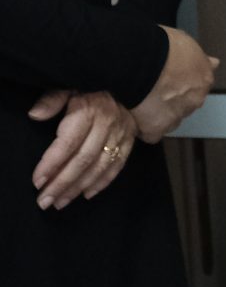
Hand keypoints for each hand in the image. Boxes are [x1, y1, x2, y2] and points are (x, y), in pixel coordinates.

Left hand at [30, 90, 140, 208]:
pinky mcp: (130, 142)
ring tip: (60, 202)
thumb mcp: (68, 86)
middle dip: (62, 183)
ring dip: (79, 187)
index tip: (37, 181)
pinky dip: (103, 182)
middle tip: (45, 201)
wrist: (128, 84)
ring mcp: (120, 135)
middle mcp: (106, 125)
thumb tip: (35, 114)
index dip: (52, 163)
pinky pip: (117, 166)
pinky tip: (86, 194)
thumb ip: (52, 100)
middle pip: (83, 160)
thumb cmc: (89, 88)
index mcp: (89, 111)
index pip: (68, 143)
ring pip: (99, 167)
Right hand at [131, 26, 217, 142]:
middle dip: (172, 100)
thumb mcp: (187, 44)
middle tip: (152, 91)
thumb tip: (214, 63)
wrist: (139, 59)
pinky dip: (144, 128)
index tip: (169, 82)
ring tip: (139, 104)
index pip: (198, 88)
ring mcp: (177, 115)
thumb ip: (201, 59)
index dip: (181, 86)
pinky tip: (134, 117)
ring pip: (170, 120)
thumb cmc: (161, 45)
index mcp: (204, 78)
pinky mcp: (158, 127)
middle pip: (185, 105)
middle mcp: (195, 99)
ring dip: (159, 115)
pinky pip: (152, 134)